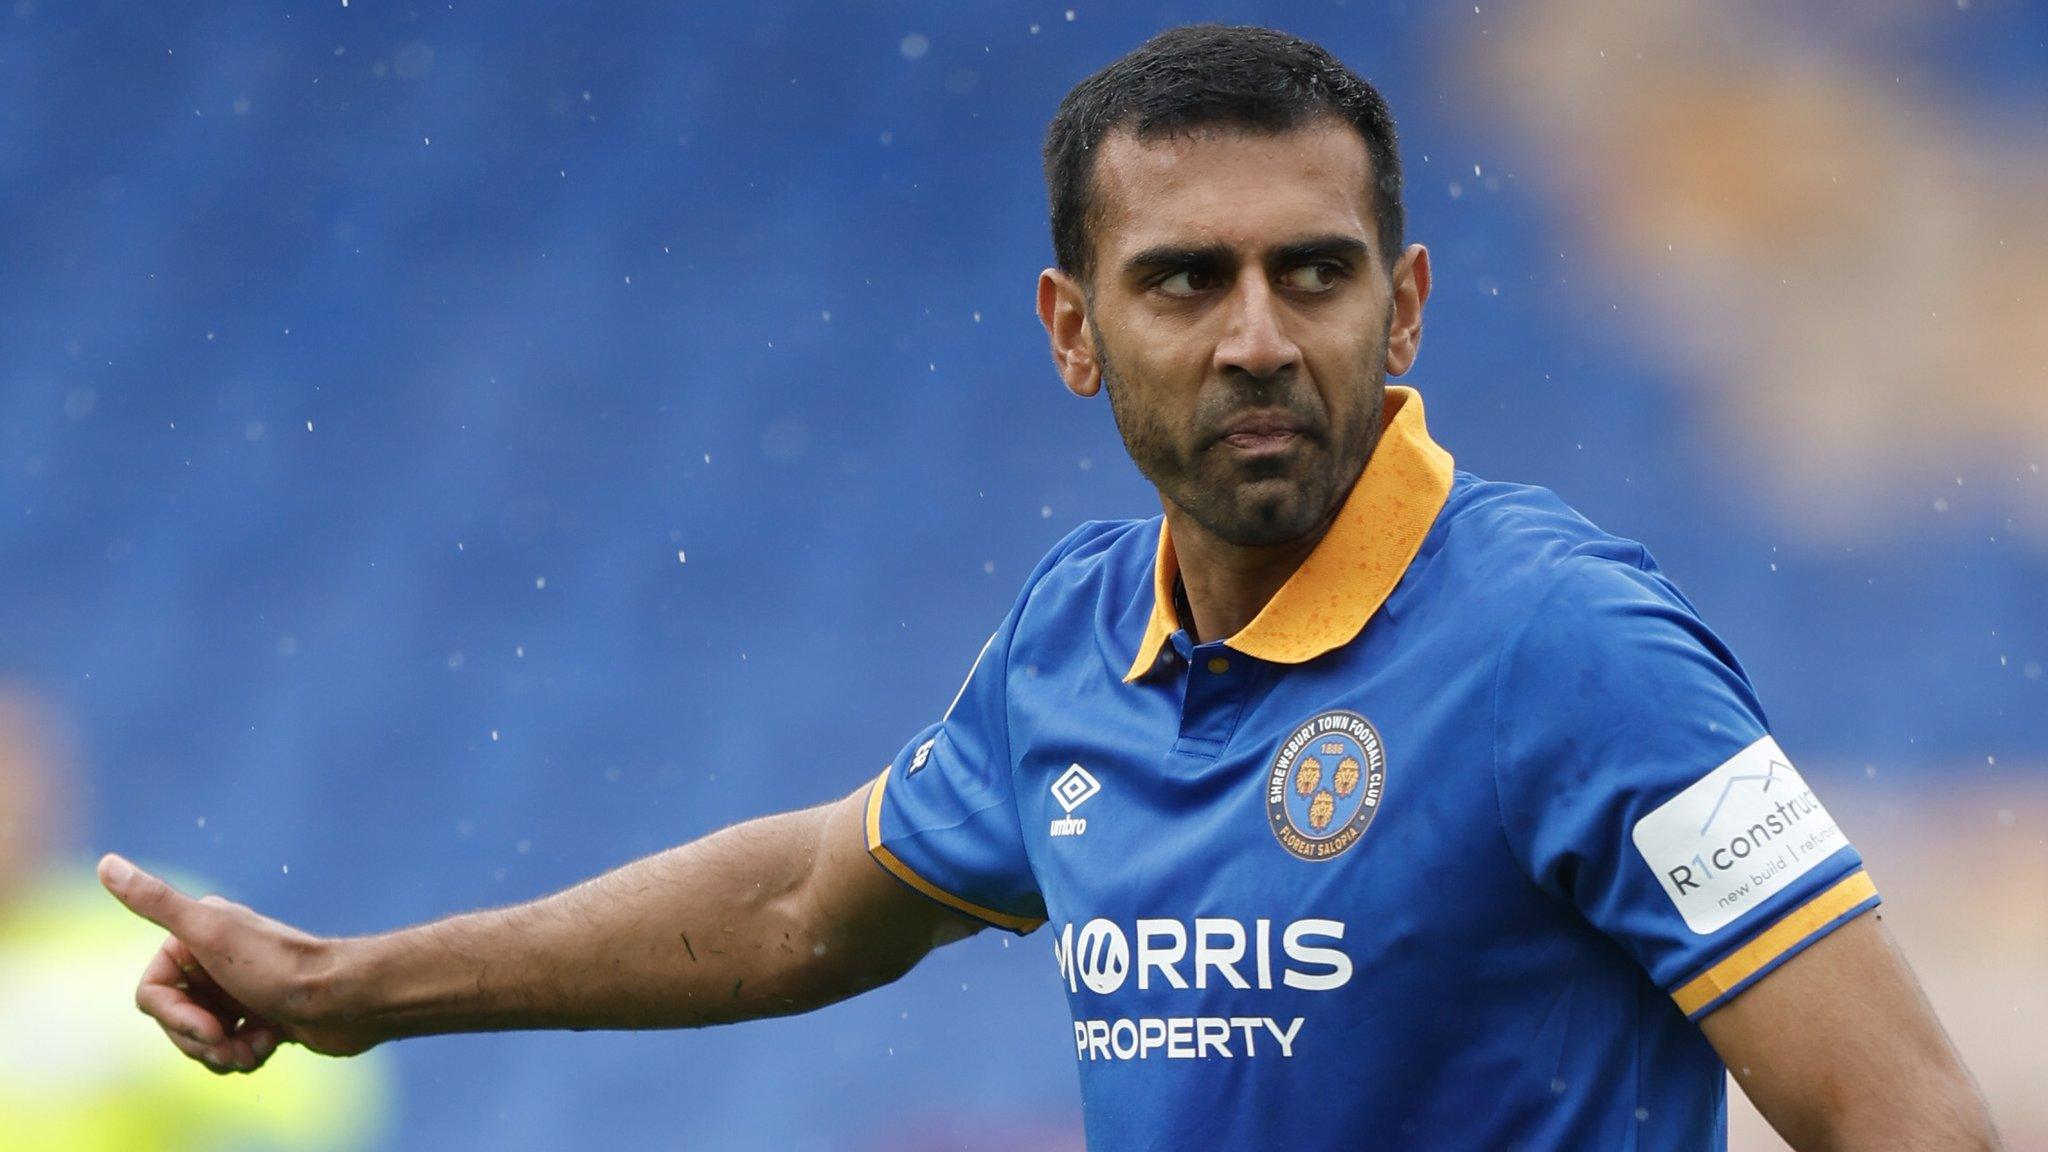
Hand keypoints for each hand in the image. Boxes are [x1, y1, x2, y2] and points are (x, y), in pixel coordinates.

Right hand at [98, 853, 378, 1071]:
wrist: (346, 998)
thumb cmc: (278, 967)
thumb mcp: (210, 933)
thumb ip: (155, 903)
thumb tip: (104, 862)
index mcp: (198, 934)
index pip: (152, 994)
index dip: (175, 1019)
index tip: (211, 1027)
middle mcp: (216, 957)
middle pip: (175, 1020)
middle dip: (201, 1041)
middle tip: (234, 1042)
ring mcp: (239, 988)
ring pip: (202, 1039)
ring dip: (226, 1051)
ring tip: (258, 1044)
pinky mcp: (262, 1014)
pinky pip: (231, 1049)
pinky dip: (247, 1053)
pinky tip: (273, 1042)